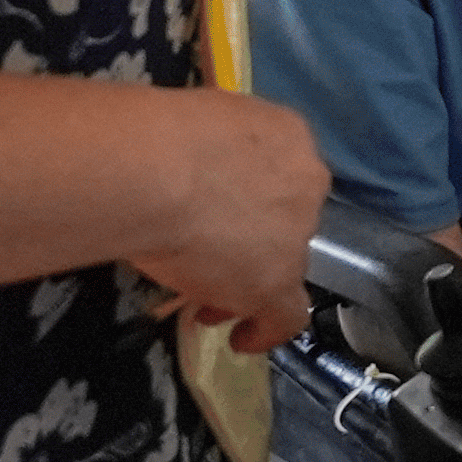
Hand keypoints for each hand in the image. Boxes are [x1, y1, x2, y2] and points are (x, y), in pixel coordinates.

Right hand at [138, 90, 332, 353]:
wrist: (155, 171)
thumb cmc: (157, 134)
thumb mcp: (195, 122)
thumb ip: (209, 147)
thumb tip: (189, 165)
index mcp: (288, 135)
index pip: (280, 174)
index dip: (253, 200)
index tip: (220, 215)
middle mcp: (305, 183)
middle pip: (285, 221)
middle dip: (252, 244)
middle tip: (211, 261)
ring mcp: (295, 235)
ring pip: (283, 266)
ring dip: (250, 284)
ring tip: (209, 307)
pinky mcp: (277, 281)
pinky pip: (287, 314)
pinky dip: (266, 329)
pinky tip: (242, 339)